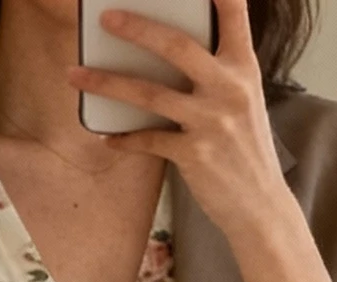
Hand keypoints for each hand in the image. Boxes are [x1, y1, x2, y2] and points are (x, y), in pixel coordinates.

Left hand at [70, 0, 288, 249]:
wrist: (261, 207)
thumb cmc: (245, 150)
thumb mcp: (242, 101)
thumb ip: (216, 71)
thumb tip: (165, 51)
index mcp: (244, 68)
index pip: (234, 13)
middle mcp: (229, 88)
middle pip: (176, 46)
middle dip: (137, 28)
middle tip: (106, 18)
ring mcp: (212, 121)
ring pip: (150, 93)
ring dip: (107, 82)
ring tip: (76, 74)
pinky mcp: (195, 155)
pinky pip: (148, 139)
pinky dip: (124, 138)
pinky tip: (108, 136)